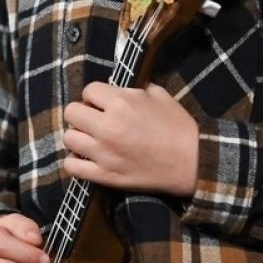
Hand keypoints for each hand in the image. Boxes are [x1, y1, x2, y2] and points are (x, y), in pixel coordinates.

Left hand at [61, 81, 198, 195]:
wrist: (193, 162)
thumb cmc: (179, 127)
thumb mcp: (160, 96)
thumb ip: (135, 89)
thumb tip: (118, 87)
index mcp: (121, 102)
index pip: (88, 90)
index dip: (95, 96)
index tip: (102, 103)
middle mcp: (107, 126)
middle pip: (71, 112)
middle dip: (81, 113)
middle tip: (93, 120)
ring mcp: (104, 152)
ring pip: (69, 138)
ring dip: (78, 137)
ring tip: (89, 140)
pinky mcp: (105, 175)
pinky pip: (72, 167)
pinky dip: (74, 163)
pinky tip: (85, 159)